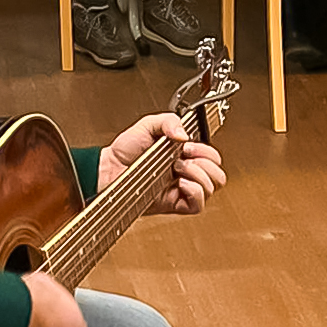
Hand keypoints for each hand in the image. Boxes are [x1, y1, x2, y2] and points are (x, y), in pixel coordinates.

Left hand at [98, 113, 226, 215]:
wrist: (108, 170)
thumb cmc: (124, 150)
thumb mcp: (148, 125)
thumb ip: (168, 121)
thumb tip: (185, 134)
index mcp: (184, 155)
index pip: (213, 156)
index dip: (205, 149)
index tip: (187, 145)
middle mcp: (187, 172)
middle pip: (218, 174)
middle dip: (205, 162)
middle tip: (183, 157)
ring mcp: (182, 190)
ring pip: (212, 188)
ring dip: (198, 174)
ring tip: (178, 168)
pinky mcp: (174, 204)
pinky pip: (198, 205)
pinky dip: (195, 192)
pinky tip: (181, 183)